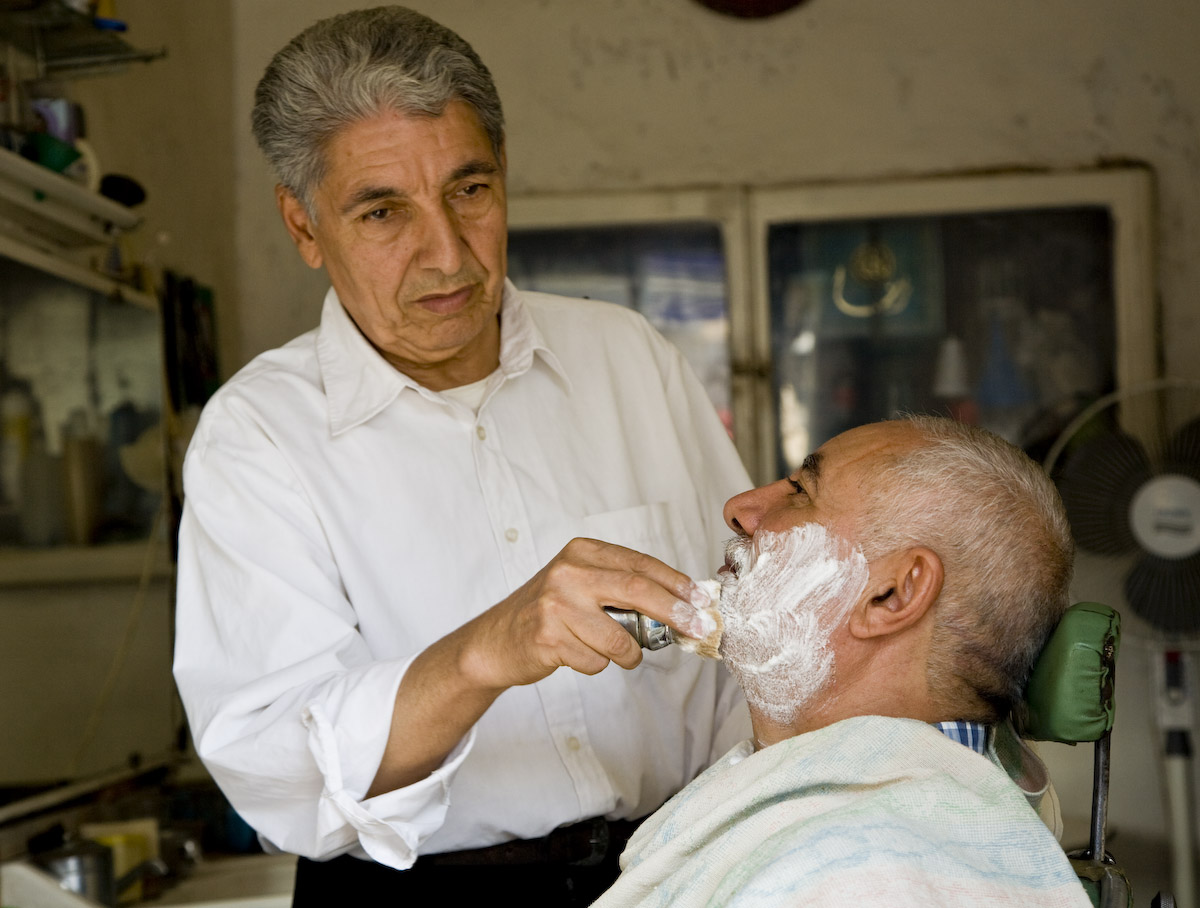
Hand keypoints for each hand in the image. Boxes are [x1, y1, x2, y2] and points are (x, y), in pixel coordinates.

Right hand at [457, 537, 703, 689]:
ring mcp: (555, 604)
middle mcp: (568, 572)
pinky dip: (596, 665)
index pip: (641, 565)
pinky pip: (596, 661)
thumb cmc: (550, 613)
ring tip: (613, 652)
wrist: (496, 640)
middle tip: (697, 628)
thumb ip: (622, 587)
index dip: (677, 584)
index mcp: (582, 552)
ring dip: (628, 654)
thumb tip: (683, 604)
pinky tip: (575, 654)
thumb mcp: (583, 583)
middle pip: (637, 589)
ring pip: (620, 638)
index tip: (702, 600)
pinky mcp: (548, 636)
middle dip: (674, 612)